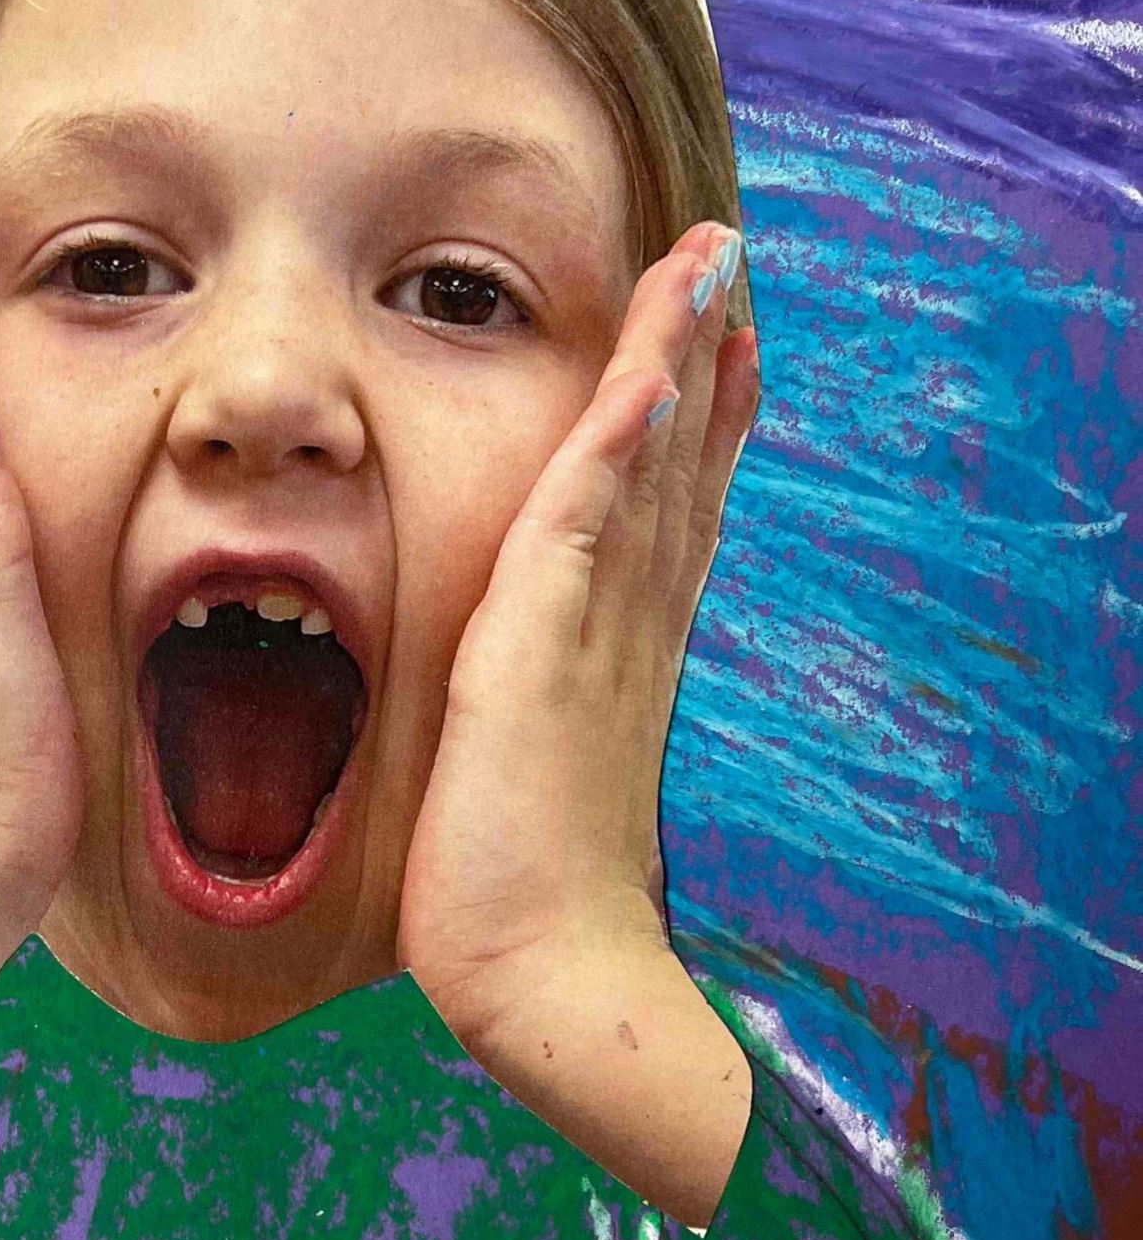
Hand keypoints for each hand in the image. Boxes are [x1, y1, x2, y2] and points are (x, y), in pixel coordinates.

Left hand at [398, 220, 760, 1221]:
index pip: (663, 514)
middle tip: (724, 259)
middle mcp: (624, 632)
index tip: (709, 339)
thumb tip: (515, 702)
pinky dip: (617, 446)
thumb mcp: (531, 783)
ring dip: (675, 362)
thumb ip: (532, 721)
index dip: (690, 422)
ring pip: (646, 473)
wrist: (543, 980)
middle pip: (677, 470)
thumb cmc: (522, 905)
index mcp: (616, 657)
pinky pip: (579, 525)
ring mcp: (593, 639)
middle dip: (700, 360)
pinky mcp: (540, 656)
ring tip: (706, 265)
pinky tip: (643, 374)